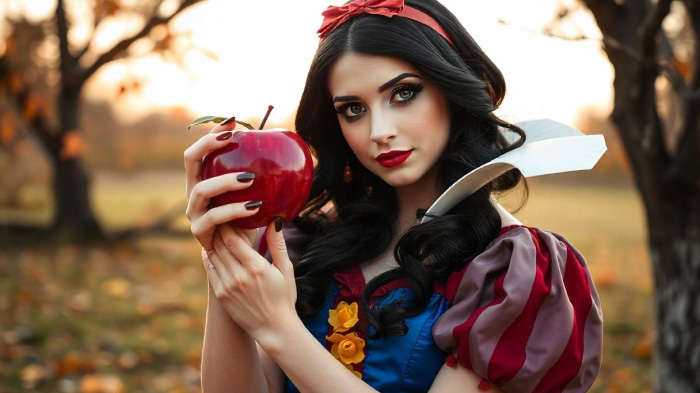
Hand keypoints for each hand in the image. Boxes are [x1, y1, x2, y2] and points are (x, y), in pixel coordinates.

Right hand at [184, 120, 259, 249]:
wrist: (237, 255)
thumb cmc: (247, 220)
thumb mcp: (253, 194)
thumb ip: (259, 176)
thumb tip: (283, 147)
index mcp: (202, 178)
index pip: (201, 149)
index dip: (212, 133)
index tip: (233, 120)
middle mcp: (193, 192)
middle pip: (190, 160)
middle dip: (208, 144)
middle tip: (231, 137)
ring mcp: (194, 212)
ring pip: (202, 189)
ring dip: (225, 181)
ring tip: (249, 178)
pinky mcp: (200, 231)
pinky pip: (215, 217)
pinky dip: (234, 210)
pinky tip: (255, 206)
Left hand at [202, 220, 297, 342]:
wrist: (274, 328)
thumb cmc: (284, 297)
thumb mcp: (285, 269)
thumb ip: (277, 244)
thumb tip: (274, 220)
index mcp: (256, 268)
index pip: (233, 239)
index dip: (227, 225)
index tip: (228, 213)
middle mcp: (239, 276)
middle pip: (221, 245)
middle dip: (219, 230)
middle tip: (218, 216)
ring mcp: (228, 287)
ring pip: (214, 256)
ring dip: (213, 242)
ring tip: (214, 230)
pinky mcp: (221, 295)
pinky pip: (211, 270)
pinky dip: (210, 257)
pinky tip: (213, 249)